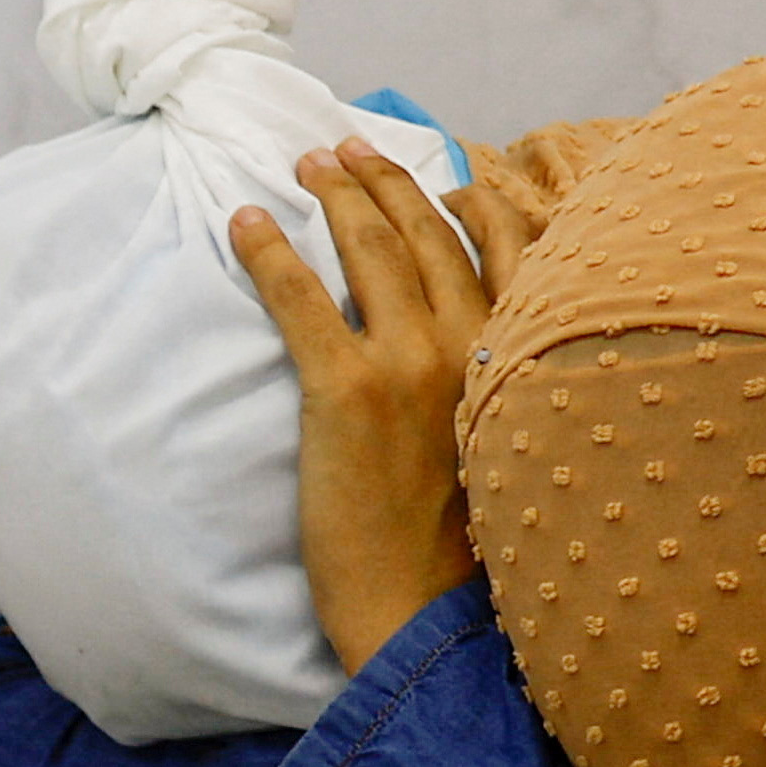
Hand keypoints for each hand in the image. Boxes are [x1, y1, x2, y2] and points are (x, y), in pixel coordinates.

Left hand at [225, 143, 485, 673]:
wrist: (427, 616)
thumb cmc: (469, 556)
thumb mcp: (512, 459)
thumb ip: (500, 396)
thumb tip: (474, 366)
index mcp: (520, 361)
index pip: (511, 251)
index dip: (473, 204)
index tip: (448, 180)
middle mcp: (474, 347)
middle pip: (427, 235)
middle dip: (383, 181)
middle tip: (344, 151)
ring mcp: (410, 364)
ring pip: (369, 250)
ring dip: (333, 196)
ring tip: (302, 167)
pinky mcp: (346, 392)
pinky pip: (299, 299)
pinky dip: (270, 252)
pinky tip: (245, 223)